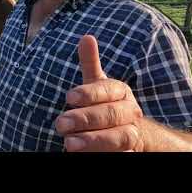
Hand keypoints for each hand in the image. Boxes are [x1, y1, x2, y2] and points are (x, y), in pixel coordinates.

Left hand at [55, 35, 143, 151]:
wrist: (128, 131)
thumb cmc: (105, 103)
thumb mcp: (96, 84)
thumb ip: (90, 63)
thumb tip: (86, 37)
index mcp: (121, 91)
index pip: (107, 90)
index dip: (89, 94)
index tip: (68, 97)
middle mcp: (130, 112)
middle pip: (110, 114)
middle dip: (85, 119)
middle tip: (60, 124)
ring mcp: (132, 134)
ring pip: (118, 137)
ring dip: (93, 140)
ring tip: (69, 143)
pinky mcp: (130, 152)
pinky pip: (121, 154)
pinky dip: (104, 154)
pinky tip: (85, 155)